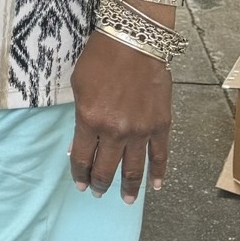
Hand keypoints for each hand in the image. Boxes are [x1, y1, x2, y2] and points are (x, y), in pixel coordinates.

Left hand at [68, 32, 171, 202]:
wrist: (135, 41)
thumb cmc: (101, 58)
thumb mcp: (78, 86)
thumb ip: (80, 116)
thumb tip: (81, 141)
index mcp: (89, 121)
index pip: (82, 157)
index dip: (80, 173)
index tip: (80, 183)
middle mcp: (115, 131)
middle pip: (106, 168)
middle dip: (100, 183)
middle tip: (97, 193)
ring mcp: (140, 131)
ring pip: (133, 168)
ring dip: (128, 187)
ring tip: (124, 200)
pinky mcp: (161, 125)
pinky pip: (160, 155)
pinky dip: (159, 173)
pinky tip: (156, 186)